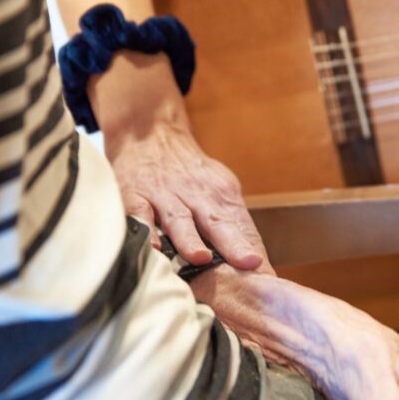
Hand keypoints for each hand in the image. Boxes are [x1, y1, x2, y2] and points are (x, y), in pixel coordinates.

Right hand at [91, 51, 270, 270]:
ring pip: (179, 219)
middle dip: (232, 244)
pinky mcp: (135, 195)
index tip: (263, 268)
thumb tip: (259, 265)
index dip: (252, 247)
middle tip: (247, 263)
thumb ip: (235, 224)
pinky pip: (141, 214)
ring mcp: (164, 195)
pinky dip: (147, 230)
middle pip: (217, 222)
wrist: (150, 132)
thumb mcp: (218, 187)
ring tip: (200, 258)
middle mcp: (196, 195)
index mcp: (221, 195)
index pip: (241, 225)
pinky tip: (152, 247)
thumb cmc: (188, 172)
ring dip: (190, 239)